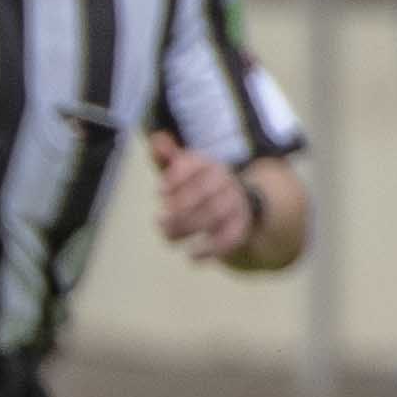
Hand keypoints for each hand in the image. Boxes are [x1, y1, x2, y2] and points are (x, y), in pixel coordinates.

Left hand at [150, 128, 261, 265]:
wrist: (237, 205)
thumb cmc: (198, 186)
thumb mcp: (183, 170)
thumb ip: (167, 158)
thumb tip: (156, 139)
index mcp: (210, 165)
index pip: (196, 165)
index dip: (177, 177)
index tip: (160, 192)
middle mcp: (225, 182)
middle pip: (203, 192)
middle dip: (179, 208)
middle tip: (159, 221)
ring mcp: (235, 204)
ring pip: (214, 215)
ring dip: (188, 227)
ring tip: (168, 236)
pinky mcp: (240, 226)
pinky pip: (230, 238)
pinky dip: (211, 250)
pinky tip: (192, 256)